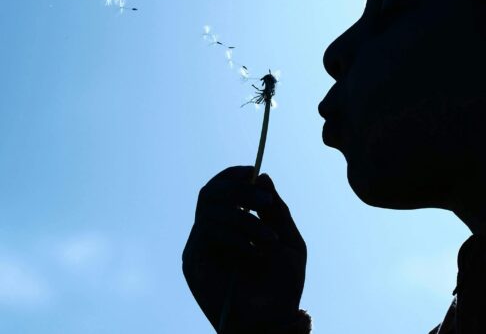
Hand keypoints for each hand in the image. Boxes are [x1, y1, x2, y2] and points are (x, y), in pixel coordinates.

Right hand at [182, 166, 306, 332]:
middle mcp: (211, 231)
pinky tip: (253, 253)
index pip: (221, 188)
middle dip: (241, 192)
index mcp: (231, 224)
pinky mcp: (193, 262)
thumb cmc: (282, 286)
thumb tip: (263, 176)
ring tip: (269, 241)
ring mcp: (200, 246)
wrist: (272, 322)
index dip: (233, 175)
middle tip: (265, 203)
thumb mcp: (288, 241)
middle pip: (211, 192)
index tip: (253, 171)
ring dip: (245, 221)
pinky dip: (235, 238)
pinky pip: (207, 233)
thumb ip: (277, 211)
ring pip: (210, 211)